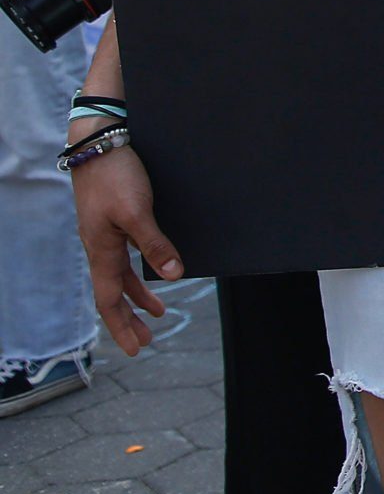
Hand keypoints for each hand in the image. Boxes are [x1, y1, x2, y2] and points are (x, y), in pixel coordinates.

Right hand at [72, 143, 181, 355]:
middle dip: (129, 319)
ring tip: (158, 312)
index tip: (135, 350)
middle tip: (146, 342)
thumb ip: (155, 244)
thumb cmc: (115, 176)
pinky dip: (139, 270)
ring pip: (120, 275)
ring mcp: (106, 234)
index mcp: (101, 252)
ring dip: (137, 296)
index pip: (109, 301)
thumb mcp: (137, 212)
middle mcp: (100, 247)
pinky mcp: (114, 220)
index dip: (121, 326)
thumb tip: (173, 277)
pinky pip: (125, 256)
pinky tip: (154, 270)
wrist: (99, 143)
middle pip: (113, 294)